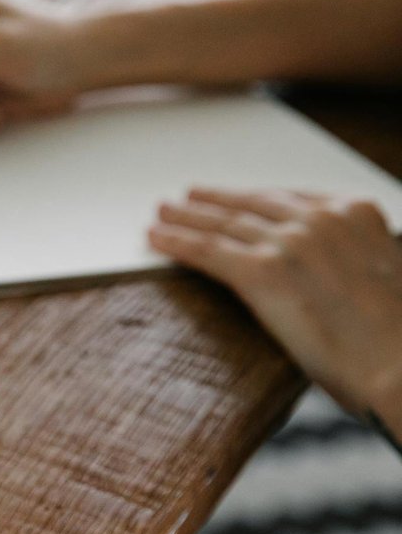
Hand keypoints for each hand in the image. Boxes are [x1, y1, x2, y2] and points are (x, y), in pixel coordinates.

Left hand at [149, 189, 401, 426]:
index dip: (251, 198)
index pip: (288, 198)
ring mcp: (291, 242)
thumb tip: (316, 268)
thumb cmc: (396, 337)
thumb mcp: (378, 274)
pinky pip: (207, 250)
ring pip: (223, 224)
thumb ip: (345, 258)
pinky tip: (155, 238)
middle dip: (213, 202)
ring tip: (161, 213)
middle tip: (185, 198)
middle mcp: (322, 219)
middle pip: (251, 205)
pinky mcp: (264, 272)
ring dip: (185, 218)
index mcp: (357, 212)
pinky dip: (175, 242)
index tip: (230, 196)